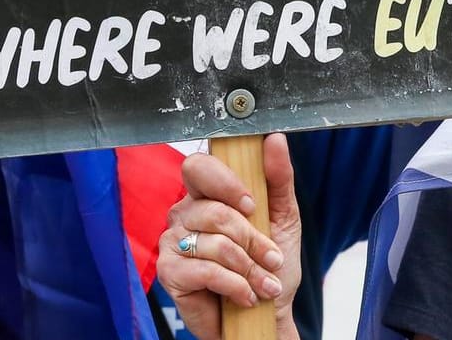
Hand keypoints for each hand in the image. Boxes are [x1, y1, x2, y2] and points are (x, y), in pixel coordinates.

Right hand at [158, 133, 305, 339]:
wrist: (266, 312)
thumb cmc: (271, 263)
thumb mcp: (283, 216)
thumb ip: (278, 177)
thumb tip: (275, 139)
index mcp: (208, 193)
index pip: (200, 167)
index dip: (226, 183)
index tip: (253, 205)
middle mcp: (184, 213)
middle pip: (214, 211)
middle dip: (252, 239)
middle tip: (271, 258)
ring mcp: (172, 242)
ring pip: (213, 242)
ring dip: (249, 267)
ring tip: (262, 282)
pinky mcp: (168, 272)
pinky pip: (204, 270)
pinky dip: (235, 285)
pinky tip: (246, 295)